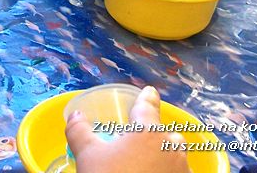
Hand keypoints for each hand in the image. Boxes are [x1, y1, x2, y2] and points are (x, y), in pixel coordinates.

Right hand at [65, 86, 190, 172]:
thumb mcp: (87, 156)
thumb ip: (79, 131)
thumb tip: (75, 116)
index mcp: (147, 132)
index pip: (148, 106)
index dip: (147, 97)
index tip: (149, 91)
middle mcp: (170, 147)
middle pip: (164, 132)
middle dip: (153, 133)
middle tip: (137, 139)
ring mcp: (181, 169)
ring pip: (173, 154)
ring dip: (161, 154)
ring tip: (143, 163)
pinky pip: (175, 171)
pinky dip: (166, 170)